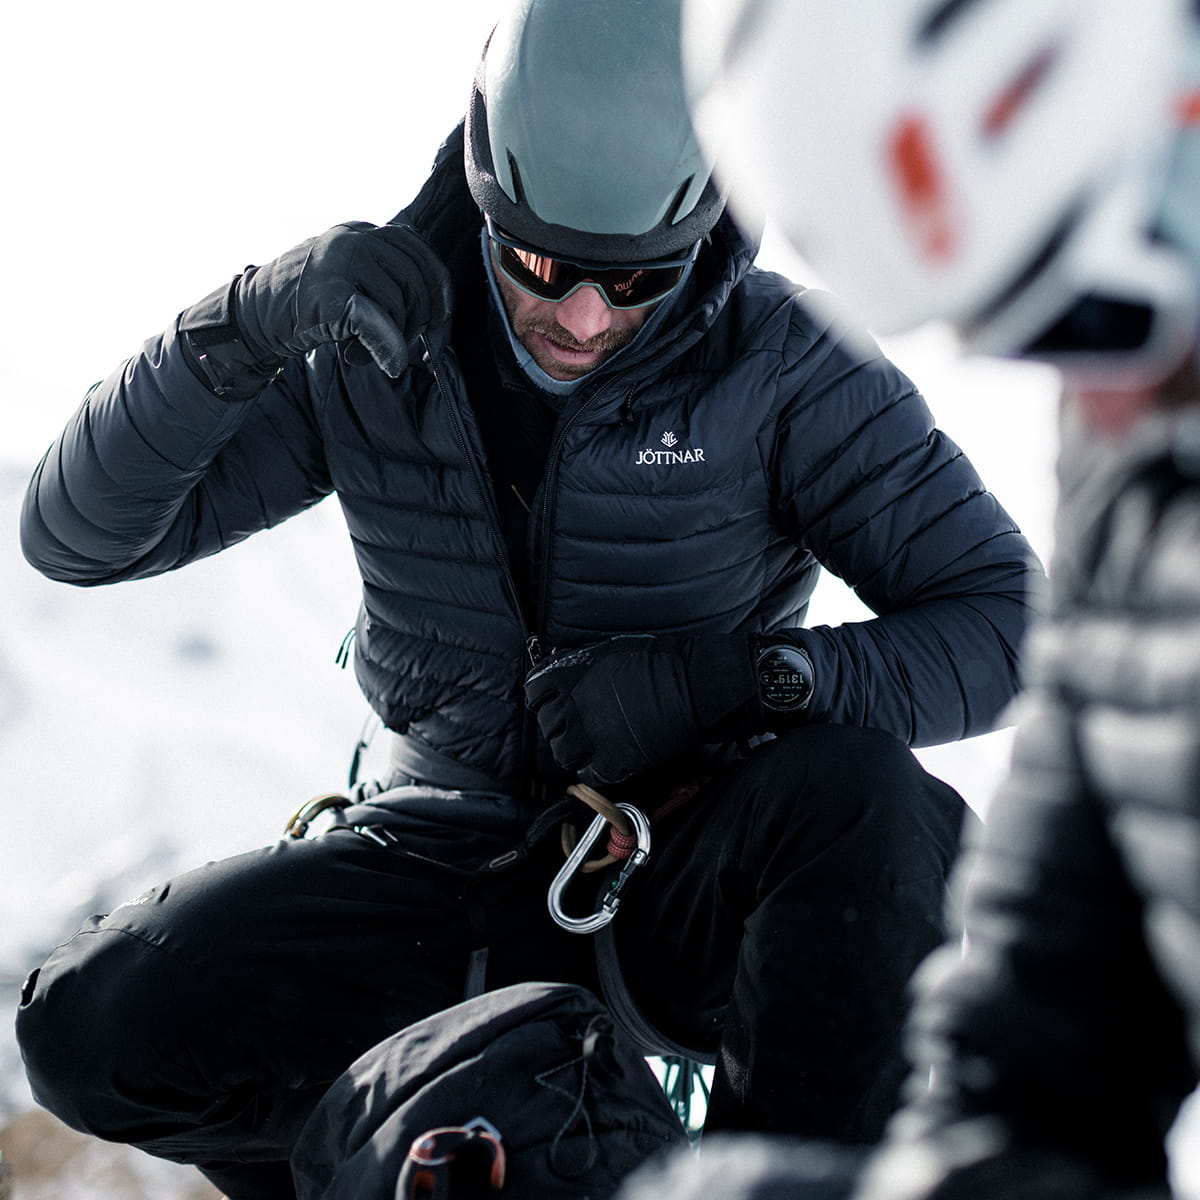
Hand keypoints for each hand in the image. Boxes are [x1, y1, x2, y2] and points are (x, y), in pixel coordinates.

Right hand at [233, 221, 451, 375]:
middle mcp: (352, 237)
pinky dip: (389, 347)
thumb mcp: (351, 281)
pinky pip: (378, 322)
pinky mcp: (329, 292)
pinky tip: (388, 364)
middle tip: (411, 350)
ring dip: (394, 338)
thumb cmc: (308, 307)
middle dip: (422, 321)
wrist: (253, 318)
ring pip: (398, 302)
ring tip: (366, 351)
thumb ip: (388, 281)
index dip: (439, 292)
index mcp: (362, 231)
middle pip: (416, 278)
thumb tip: (438, 314)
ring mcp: (339, 260)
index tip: (438, 325)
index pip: (420, 253)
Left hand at [524, 634, 760, 785]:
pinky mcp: (611, 761)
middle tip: (579, 725)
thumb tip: (561, 670)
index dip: (543, 700)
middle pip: (548, 726)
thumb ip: (579, 665)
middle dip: (560, 726)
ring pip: (563, 752)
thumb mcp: (609, 651)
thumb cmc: (657, 662)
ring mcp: (590, 736)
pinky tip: (607, 759)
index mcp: (570, 677)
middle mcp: (573, 706)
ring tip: (591, 743)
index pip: (534, 695)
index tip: (552, 704)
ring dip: (574, 749)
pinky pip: (588, 773)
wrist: (692, 686)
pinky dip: (594, 769)